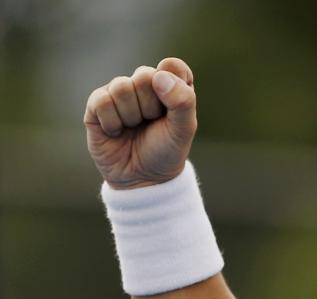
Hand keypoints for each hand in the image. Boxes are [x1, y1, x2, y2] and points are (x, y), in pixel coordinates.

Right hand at [84, 57, 196, 189]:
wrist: (142, 178)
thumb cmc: (166, 151)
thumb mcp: (184, 129)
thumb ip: (182, 101)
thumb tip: (159, 76)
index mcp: (171, 86)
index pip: (173, 66)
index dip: (172, 84)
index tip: (172, 108)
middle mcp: (144, 85)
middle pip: (144, 75)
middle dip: (151, 106)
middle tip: (152, 123)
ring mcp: (119, 93)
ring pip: (121, 86)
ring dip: (131, 115)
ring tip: (134, 128)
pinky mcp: (97, 105)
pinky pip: (101, 100)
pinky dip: (112, 122)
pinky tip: (116, 132)